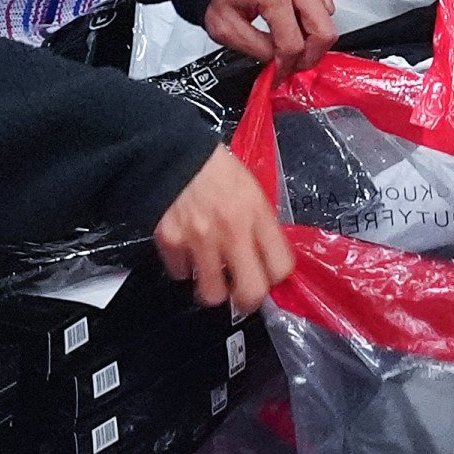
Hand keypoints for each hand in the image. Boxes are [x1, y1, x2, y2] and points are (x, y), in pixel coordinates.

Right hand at [151, 147, 293, 309]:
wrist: (172, 154)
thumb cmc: (216, 170)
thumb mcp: (252, 190)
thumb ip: (262, 225)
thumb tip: (269, 259)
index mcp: (257, 214)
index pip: (281, 266)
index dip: (276, 277)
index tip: (269, 275)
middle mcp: (232, 231)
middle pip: (251, 292)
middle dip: (248, 299)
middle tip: (242, 291)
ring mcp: (200, 241)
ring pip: (212, 294)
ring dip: (212, 288)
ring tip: (211, 274)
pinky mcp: (171, 243)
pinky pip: (180, 274)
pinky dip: (184, 268)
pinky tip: (187, 252)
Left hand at [199, 0, 335, 76]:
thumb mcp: (226, 26)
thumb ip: (256, 50)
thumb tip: (278, 64)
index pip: (293, 44)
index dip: (287, 66)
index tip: (280, 72)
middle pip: (324, 33)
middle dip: (310, 56)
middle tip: (295, 63)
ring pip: (328, 19)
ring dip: (311, 35)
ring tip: (289, 36)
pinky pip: (326, 3)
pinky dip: (313, 17)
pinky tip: (293, 17)